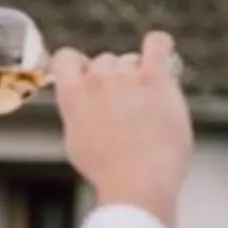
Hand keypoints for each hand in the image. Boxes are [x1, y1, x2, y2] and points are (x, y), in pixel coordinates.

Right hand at [53, 32, 190, 226]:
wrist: (137, 183)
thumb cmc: (109, 171)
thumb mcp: (77, 143)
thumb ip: (78, 113)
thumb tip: (84, 102)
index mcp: (72, 95)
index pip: (65, 57)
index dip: (78, 66)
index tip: (88, 76)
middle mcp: (96, 80)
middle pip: (104, 61)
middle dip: (114, 80)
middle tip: (128, 108)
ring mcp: (125, 77)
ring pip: (131, 59)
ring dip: (138, 76)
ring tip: (149, 106)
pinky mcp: (154, 79)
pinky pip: (157, 44)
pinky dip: (159, 46)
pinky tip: (162, 56)